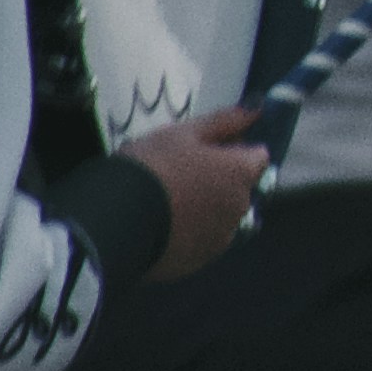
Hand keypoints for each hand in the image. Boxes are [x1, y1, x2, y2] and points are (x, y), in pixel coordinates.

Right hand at [126, 108, 269, 283]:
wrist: (114, 220)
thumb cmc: (150, 167)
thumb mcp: (183, 134)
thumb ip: (224, 122)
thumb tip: (257, 110)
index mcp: (241, 174)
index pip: (258, 157)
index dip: (235, 150)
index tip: (207, 149)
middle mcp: (241, 208)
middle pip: (240, 189)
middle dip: (220, 180)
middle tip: (180, 174)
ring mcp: (221, 238)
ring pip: (222, 217)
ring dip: (207, 208)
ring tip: (167, 201)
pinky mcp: (199, 261)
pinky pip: (203, 241)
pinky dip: (191, 232)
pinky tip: (162, 224)